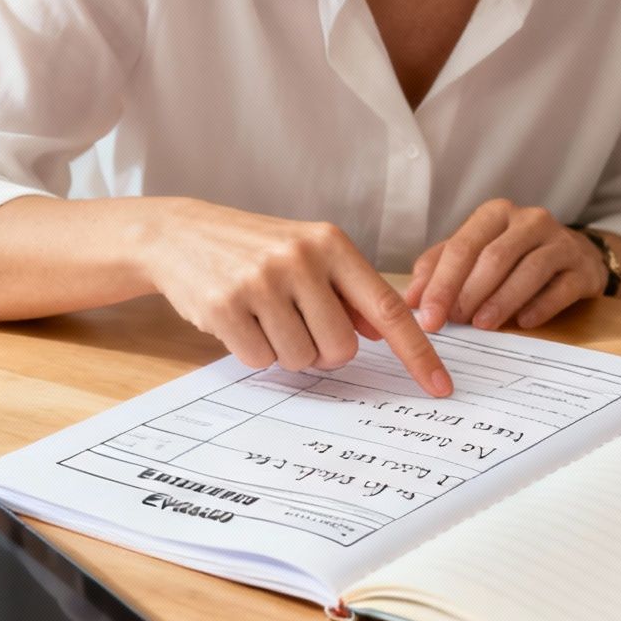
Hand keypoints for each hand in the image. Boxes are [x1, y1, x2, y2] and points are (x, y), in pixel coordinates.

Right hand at [141, 199, 451, 395]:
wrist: (179, 234)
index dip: (417, 352)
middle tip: (297, 323)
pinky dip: (254, 351)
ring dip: (286, 351)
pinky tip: (240, 320)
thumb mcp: (308, 253)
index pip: (387, 308)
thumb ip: (348, 292)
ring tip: (264, 316)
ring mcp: (261, 282)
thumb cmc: (255, 248)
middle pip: (341, 349)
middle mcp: (300, 259)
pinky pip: (260, 361)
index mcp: (331, 244)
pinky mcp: (226, 306)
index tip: (440, 385)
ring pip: (301, 359)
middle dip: (323, 350)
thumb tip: (384, 330)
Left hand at [405, 199, 608, 331]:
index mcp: (496, 214)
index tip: (428, 318)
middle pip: (494, 257)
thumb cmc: (514, 256)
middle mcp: (530, 221)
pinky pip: (561, 288)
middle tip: (454, 323)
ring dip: (502, 301)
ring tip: (483, 325)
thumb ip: (441, 268)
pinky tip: (523, 323)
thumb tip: (411, 298)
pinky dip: (540, 306)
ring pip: (529, 270)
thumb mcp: (476, 253)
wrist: (573, 255)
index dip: (442, 284)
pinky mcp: (582, 268)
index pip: (463, 247)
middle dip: (469, 293)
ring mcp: (560, 242)